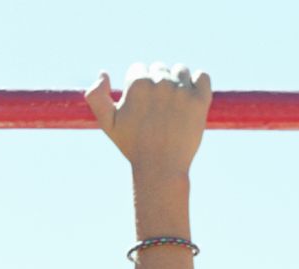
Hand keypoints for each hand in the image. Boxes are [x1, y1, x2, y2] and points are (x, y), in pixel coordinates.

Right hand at [86, 62, 210, 176]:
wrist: (161, 169)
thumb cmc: (134, 147)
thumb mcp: (108, 124)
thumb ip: (96, 97)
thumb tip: (103, 73)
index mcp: (138, 83)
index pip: (139, 69)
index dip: (140, 89)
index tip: (143, 108)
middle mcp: (160, 82)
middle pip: (160, 69)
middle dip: (159, 85)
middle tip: (159, 112)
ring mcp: (181, 90)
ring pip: (181, 71)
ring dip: (178, 82)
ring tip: (175, 107)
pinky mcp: (200, 100)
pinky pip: (202, 77)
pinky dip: (199, 82)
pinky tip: (192, 98)